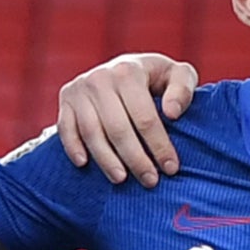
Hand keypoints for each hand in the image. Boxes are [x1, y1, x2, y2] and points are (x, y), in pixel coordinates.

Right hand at [59, 52, 197, 184]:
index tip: (171, 168)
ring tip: (121, 179)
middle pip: (118, 128)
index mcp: (129, 71)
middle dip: (136, 159)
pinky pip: (66, 128)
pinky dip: (73, 147)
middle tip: (150, 181)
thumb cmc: (155, 78)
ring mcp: (80, 89)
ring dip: (107, 160)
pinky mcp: (65, 99)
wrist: (121, 68)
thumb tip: (171, 113)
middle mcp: (101, 78)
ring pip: (92, 132)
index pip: (145, 117)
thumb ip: (183, 89)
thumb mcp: (176, 74)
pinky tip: (84, 164)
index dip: (159, 145)